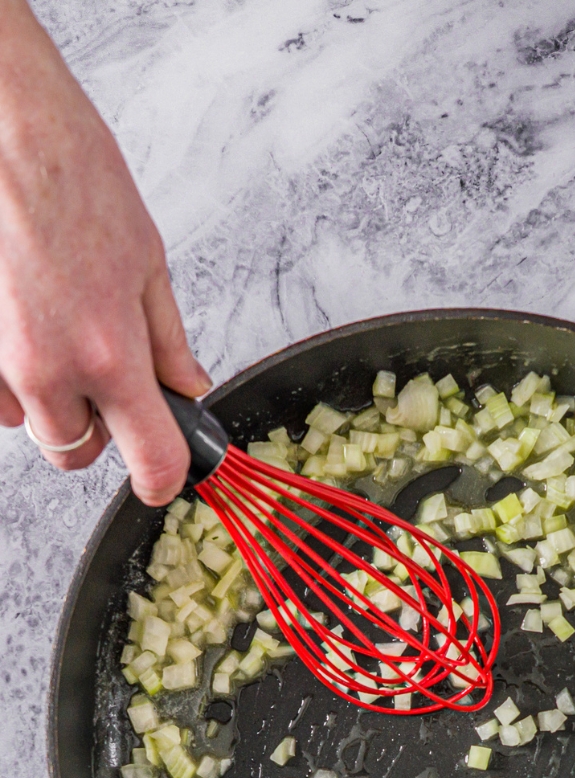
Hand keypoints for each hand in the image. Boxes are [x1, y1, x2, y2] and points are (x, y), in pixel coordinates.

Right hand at [0, 0, 208, 502]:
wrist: (6, 132)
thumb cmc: (71, 178)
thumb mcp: (147, 262)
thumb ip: (168, 341)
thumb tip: (187, 387)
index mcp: (110, 356)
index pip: (152, 463)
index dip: (165, 479)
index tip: (167, 476)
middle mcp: (50, 372)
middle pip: (79, 454)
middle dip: (98, 431)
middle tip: (110, 381)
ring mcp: (0, 363)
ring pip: (34, 424)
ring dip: (53, 400)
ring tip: (60, 331)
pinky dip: (12, 377)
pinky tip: (23, 324)